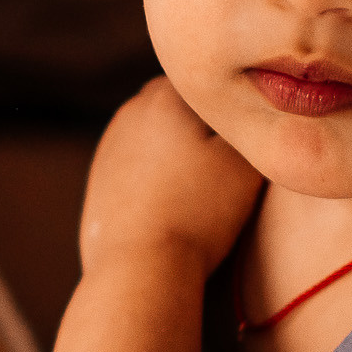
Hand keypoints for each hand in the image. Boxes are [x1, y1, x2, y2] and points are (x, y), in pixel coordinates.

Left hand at [79, 78, 263, 279]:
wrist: (141, 267)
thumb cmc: (199, 211)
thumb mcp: (245, 161)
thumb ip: (249, 123)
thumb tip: (253, 109)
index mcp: (163, 94)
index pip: (208, 84)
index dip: (232, 108)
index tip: (247, 135)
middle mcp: (129, 113)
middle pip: (181, 110)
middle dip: (202, 129)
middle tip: (227, 164)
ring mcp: (108, 149)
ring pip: (157, 141)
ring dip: (177, 156)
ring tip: (201, 191)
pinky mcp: (98, 185)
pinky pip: (138, 172)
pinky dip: (156, 183)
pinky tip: (174, 208)